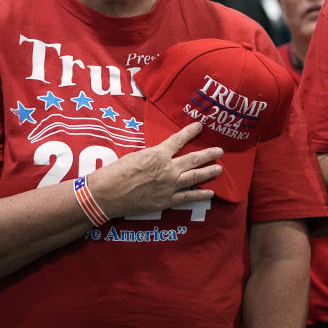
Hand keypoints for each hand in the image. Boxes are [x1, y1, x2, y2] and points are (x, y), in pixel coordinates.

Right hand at [86, 122, 222, 218]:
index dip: (190, 132)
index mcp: (158, 154)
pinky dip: (200, 195)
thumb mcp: (136, 155)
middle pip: (193, 159)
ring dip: (209, 172)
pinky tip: (210, 193)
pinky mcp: (167, 201)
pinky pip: (188, 197)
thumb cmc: (117, 172)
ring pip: (195, 177)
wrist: (107, 194)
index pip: (179, 140)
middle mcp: (167, 169)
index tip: (200, 126)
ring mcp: (169, 186)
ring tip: (219, 168)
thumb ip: (153, 154)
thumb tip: (163, 153)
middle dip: (208, 154)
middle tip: (220, 151)